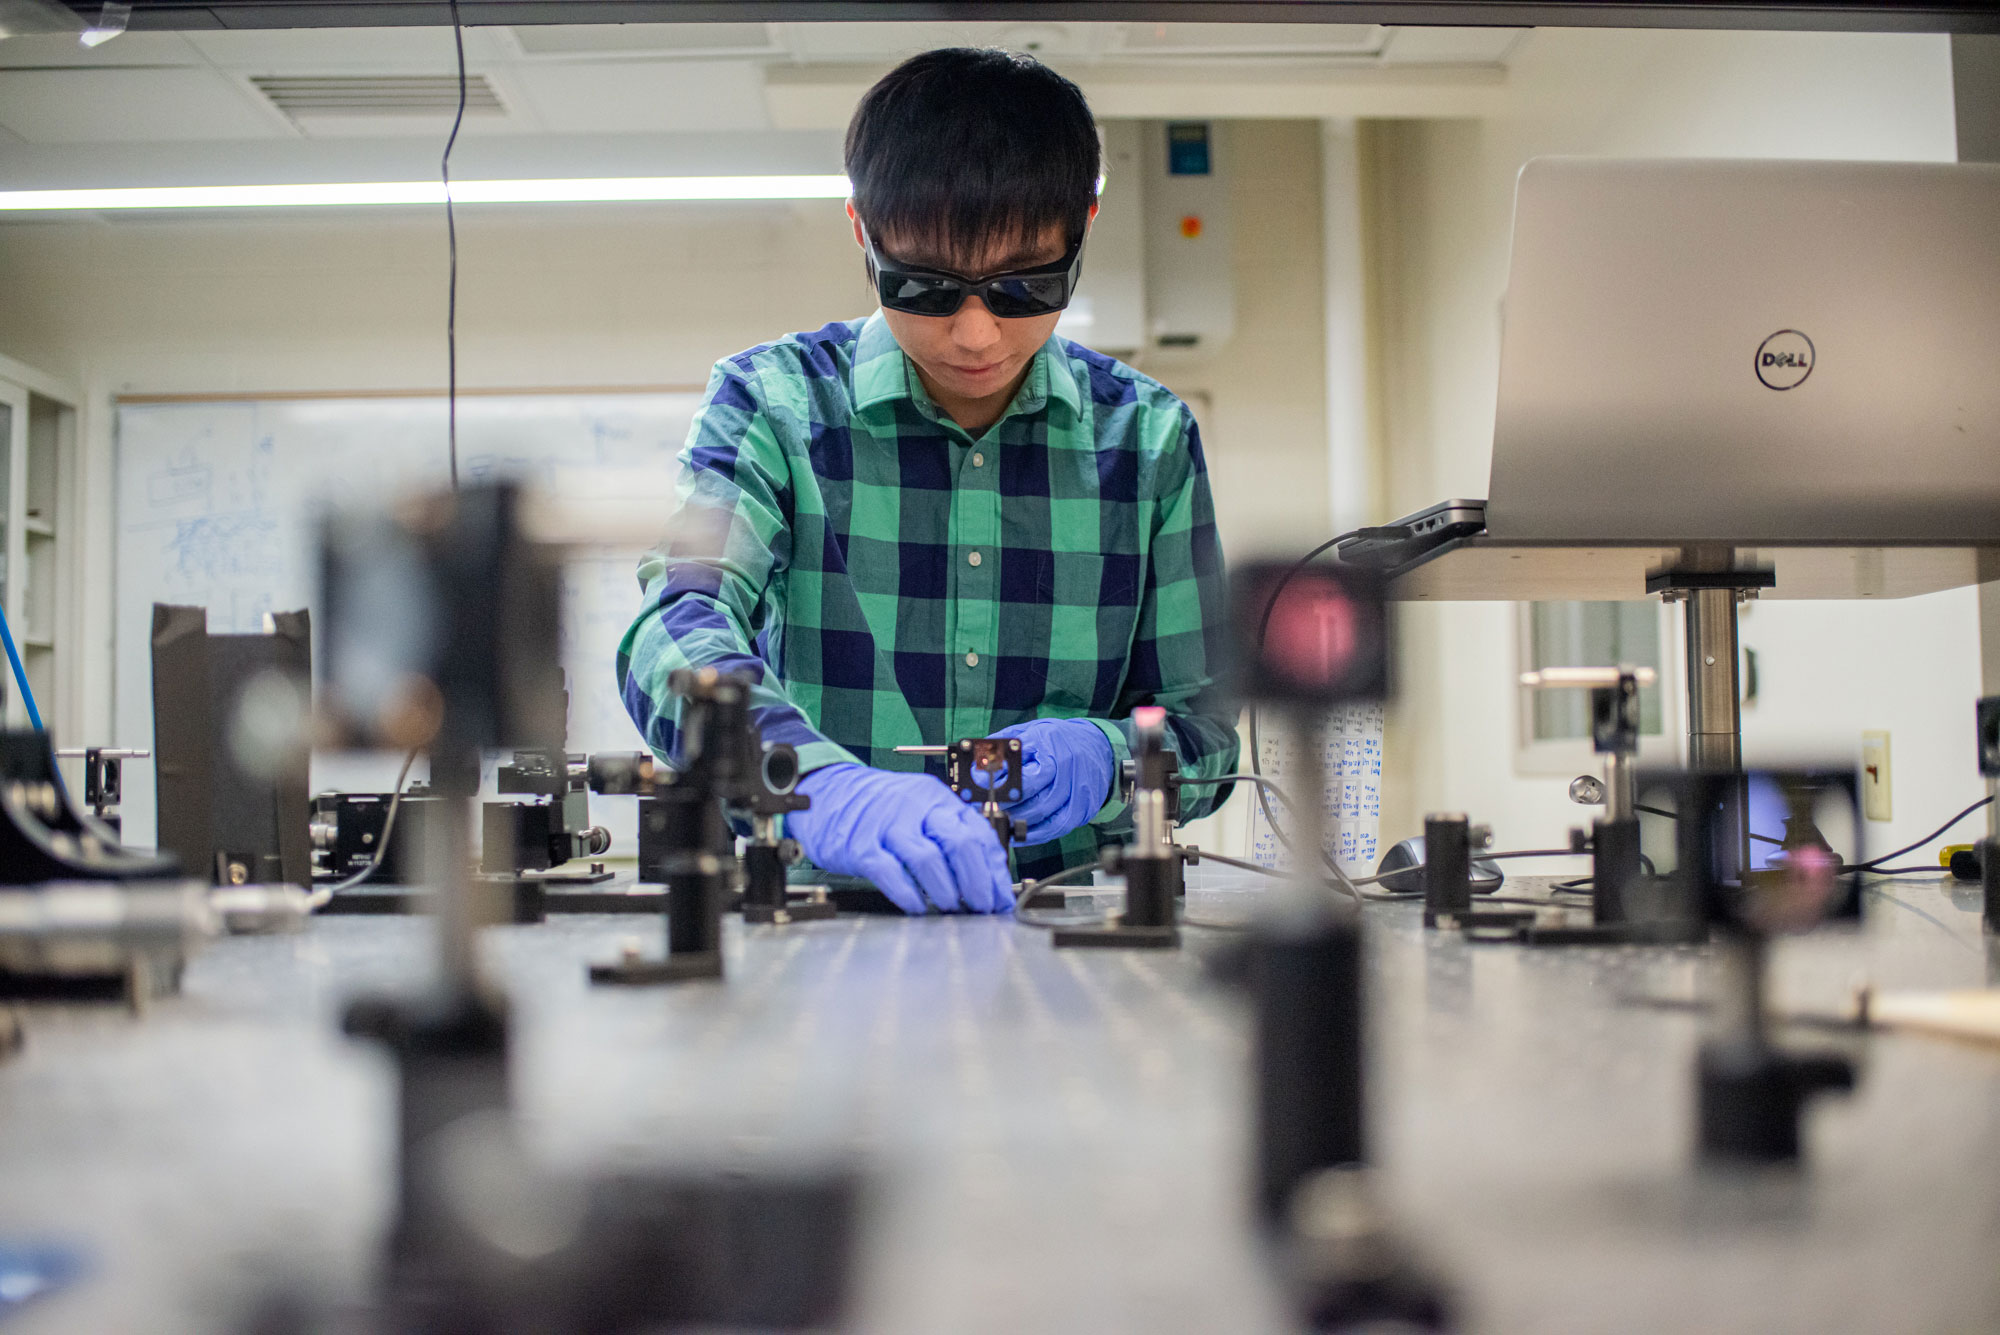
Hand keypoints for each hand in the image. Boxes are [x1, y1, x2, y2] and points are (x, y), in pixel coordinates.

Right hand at [789, 764, 1014, 914]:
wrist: (827, 793)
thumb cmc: (877, 807)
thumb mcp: (919, 810)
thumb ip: (948, 837)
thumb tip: (984, 880)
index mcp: (938, 798)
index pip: (979, 833)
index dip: (995, 871)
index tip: (1001, 898)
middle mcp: (916, 808)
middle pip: (961, 843)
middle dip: (978, 883)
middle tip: (982, 907)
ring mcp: (888, 825)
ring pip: (929, 859)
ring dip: (947, 891)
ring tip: (953, 910)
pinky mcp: (861, 846)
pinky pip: (891, 872)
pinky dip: (908, 894)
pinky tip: (917, 907)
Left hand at [988, 719, 1116, 844]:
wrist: (1096, 746)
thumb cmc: (1057, 739)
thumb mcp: (1030, 733)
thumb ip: (1004, 749)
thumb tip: (979, 767)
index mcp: (1053, 750)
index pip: (1027, 780)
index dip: (1003, 793)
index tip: (984, 798)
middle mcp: (1069, 772)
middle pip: (1038, 803)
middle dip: (1009, 812)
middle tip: (988, 814)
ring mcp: (1080, 793)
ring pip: (1048, 818)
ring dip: (1021, 825)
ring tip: (1000, 823)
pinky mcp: (1085, 808)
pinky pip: (1058, 828)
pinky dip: (1037, 834)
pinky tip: (1020, 833)